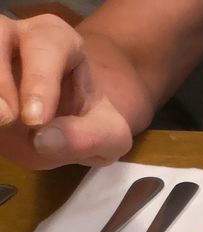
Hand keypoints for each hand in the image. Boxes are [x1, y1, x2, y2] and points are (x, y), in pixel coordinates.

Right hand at [0, 14, 133, 168]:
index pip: (48, 46)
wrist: (66, 130)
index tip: (35, 120)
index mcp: (59, 42)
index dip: (39, 80)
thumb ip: (88, 138)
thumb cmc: (89, 124)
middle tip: (6, 119)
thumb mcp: (109, 136)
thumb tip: (44, 140)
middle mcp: (19, 36)